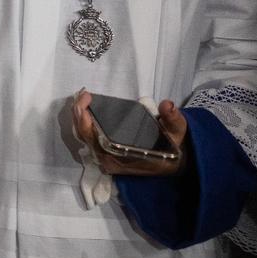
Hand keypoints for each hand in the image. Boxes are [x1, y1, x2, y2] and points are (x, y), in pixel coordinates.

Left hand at [71, 90, 188, 177]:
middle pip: (85, 137)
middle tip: (83, 95)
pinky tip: (84, 106)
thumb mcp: (177, 132)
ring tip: (82, 97)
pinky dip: (84, 121)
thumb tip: (168, 105)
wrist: (173, 163)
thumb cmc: (172, 147)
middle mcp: (110, 160)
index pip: (96, 141)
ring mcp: (106, 157)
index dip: (86, 123)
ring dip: (79, 116)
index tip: (85, 103)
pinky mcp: (105, 152)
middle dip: (80, 114)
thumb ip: (172, 119)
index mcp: (123, 158)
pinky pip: (88, 137)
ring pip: (84, 137)